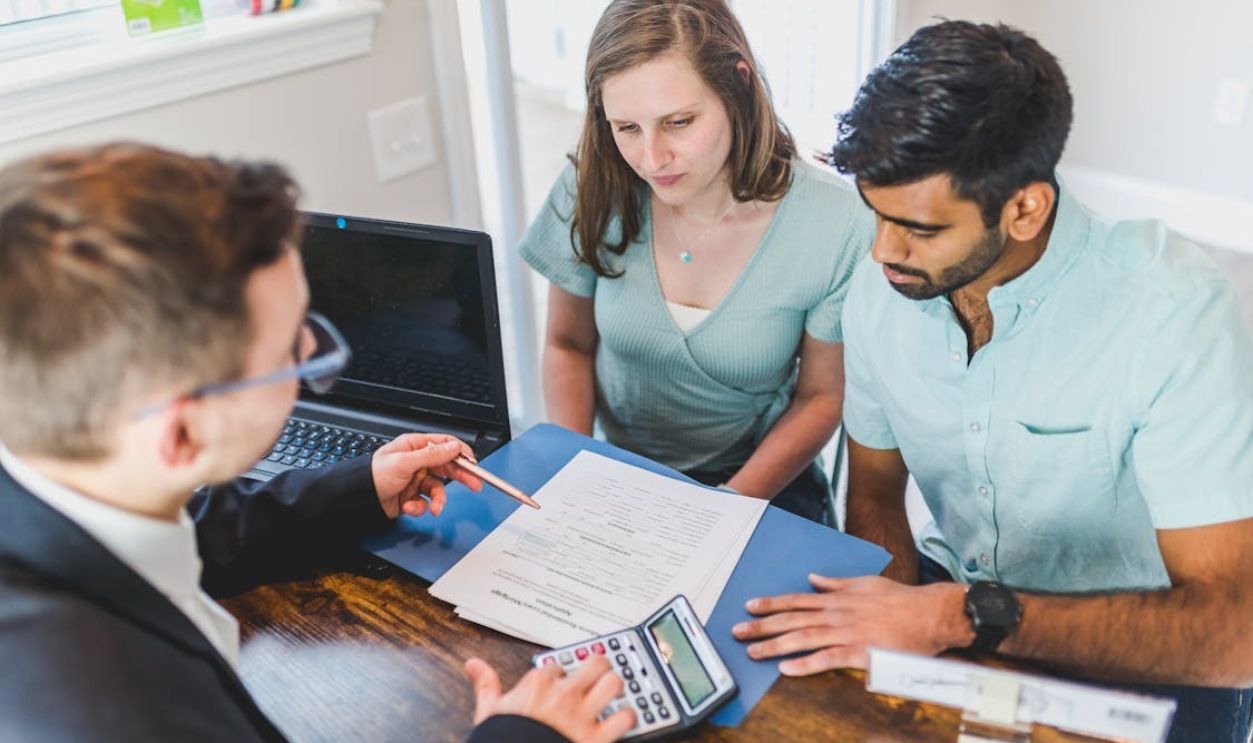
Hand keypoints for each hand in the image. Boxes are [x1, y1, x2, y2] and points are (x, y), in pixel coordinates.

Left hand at [371, 433, 481, 518]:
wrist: (358, 499)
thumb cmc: (374, 474)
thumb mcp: (405, 462)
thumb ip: (432, 455)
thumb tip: (453, 447)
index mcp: (415, 446)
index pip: (445, 445)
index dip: (461, 454)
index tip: (473, 464)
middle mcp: (418, 461)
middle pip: (447, 467)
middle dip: (461, 477)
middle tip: (475, 484)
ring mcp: (416, 479)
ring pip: (438, 489)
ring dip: (437, 500)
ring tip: (434, 508)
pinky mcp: (412, 496)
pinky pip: (426, 502)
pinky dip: (420, 507)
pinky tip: (410, 506)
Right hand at [464, 656, 634, 742]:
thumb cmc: (502, 740)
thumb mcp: (488, 712)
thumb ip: (486, 684)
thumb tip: (473, 664)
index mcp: (538, 685)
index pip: (558, 665)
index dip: (560, 674)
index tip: (558, 683)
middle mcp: (563, 695)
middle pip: (595, 663)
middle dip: (598, 669)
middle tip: (597, 677)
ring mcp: (582, 717)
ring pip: (613, 684)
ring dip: (614, 689)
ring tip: (611, 694)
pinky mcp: (597, 739)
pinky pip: (624, 718)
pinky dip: (626, 718)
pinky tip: (621, 720)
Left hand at [731, 574, 970, 674]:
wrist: (929, 614)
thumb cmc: (900, 600)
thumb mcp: (865, 583)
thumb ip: (837, 583)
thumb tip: (814, 578)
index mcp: (836, 599)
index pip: (796, 600)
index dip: (770, 604)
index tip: (750, 606)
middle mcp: (836, 614)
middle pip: (791, 619)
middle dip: (761, 626)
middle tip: (737, 631)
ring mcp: (846, 633)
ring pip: (803, 638)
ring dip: (775, 646)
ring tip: (753, 652)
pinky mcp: (859, 652)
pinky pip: (827, 659)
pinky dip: (806, 664)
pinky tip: (787, 670)